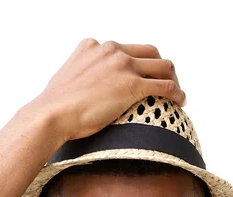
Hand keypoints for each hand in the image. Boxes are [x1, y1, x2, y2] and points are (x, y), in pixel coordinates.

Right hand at [33, 38, 185, 142]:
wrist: (52, 113)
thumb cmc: (55, 107)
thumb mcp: (67, 80)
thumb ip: (81, 77)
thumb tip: (83, 94)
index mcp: (95, 46)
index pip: (127, 49)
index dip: (140, 62)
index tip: (144, 76)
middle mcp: (111, 50)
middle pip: (150, 52)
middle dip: (161, 67)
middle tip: (166, 83)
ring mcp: (123, 66)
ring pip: (162, 66)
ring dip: (173, 79)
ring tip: (177, 94)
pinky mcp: (132, 85)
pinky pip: (164, 86)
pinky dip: (176, 93)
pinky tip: (180, 101)